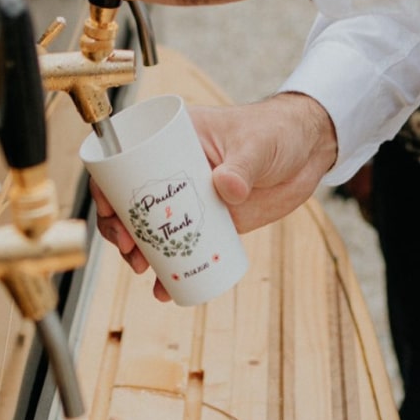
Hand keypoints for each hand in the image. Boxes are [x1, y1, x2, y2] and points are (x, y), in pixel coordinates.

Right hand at [92, 94, 338, 299]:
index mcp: (177, 138)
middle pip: (132, 200)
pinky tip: (165, 288)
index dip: (109, 187)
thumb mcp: (257, 145)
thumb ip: (243, 166)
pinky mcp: (212, 222)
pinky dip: (171, 268)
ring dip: (140, 251)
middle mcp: (177, 168)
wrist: (310, 152)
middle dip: (121, 228)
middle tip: (129, 250)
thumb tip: (227, 189)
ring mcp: (192, 197)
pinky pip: (183, 247)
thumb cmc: (279, 131)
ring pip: (153, 227)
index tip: (110, 213)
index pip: (128, 158)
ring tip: (143, 270)